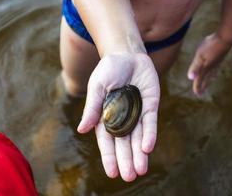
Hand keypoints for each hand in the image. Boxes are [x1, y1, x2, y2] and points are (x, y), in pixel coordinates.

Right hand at [77, 52, 159, 181]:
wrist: (127, 54)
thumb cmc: (108, 70)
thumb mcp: (97, 87)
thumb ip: (92, 108)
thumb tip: (82, 129)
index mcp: (106, 117)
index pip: (107, 141)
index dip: (109, 157)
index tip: (112, 173)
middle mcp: (122, 119)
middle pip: (124, 144)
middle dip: (126, 160)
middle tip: (129, 177)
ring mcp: (136, 114)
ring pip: (138, 138)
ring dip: (139, 154)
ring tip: (140, 171)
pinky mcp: (150, 106)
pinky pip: (150, 123)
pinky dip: (149, 135)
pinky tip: (147, 148)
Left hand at [187, 33, 231, 95]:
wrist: (226, 37)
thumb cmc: (211, 46)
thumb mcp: (200, 56)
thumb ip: (195, 67)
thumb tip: (190, 78)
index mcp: (205, 68)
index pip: (200, 79)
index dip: (197, 86)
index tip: (197, 94)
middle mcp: (212, 67)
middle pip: (206, 78)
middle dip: (203, 85)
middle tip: (201, 92)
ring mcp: (217, 62)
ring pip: (212, 73)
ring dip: (209, 79)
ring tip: (208, 82)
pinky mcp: (220, 56)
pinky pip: (216, 67)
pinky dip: (214, 71)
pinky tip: (215, 67)